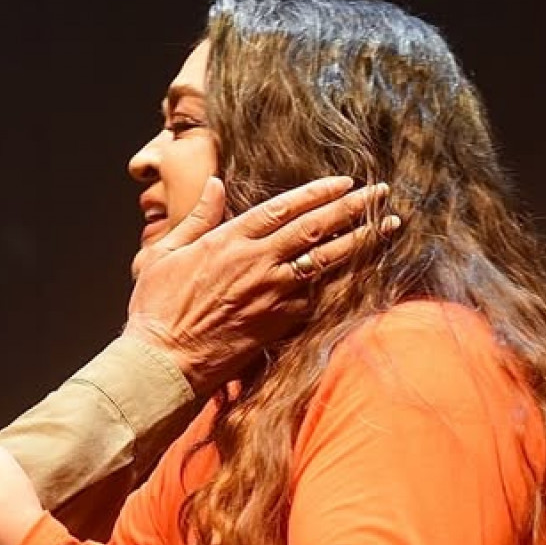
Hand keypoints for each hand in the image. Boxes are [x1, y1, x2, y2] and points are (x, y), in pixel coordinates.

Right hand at [125, 176, 397, 391]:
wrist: (164, 363)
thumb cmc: (156, 310)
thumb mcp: (164, 254)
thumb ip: (197, 218)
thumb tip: (216, 184)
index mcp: (228, 240)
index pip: (283, 207)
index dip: (317, 192)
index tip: (345, 181)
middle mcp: (256, 263)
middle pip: (314, 227)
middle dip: (351, 207)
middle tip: (381, 193)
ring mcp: (272, 294)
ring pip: (326, 260)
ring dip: (361, 240)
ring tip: (389, 225)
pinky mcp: (280, 323)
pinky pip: (318, 297)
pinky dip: (343, 282)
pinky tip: (365, 270)